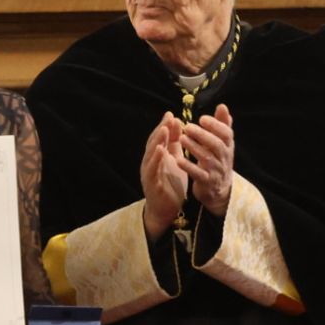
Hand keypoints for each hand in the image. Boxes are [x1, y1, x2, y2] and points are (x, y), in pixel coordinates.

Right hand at [141, 113, 188, 239]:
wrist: (166, 210)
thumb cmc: (170, 185)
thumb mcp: (175, 160)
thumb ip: (175, 144)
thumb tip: (176, 123)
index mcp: (156, 157)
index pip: (159, 139)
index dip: (164, 126)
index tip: (171, 114)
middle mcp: (149, 163)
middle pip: (153, 143)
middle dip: (160, 130)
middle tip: (168, 118)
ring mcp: (149, 173)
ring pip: (150, 155)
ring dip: (157, 142)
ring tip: (164, 130)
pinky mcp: (151, 184)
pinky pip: (152, 170)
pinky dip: (155, 159)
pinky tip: (161, 151)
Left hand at [179, 103, 234, 216]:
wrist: (219, 189)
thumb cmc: (218, 160)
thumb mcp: (222, 144)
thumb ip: (222, 125)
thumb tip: (222, 106)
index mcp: (228, 146)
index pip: (226, 134)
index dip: (216, 125)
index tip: (202, 118)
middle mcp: (224, 158)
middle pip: (216, 145)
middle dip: (202, 135)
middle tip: (187, 126)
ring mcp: (216, 171)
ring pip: (206, 158)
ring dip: (193, 148)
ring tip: (181, 138)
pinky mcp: (207, 182)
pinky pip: (198, 174)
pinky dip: (189, 167)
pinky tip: (178, 159)